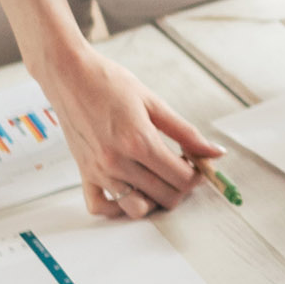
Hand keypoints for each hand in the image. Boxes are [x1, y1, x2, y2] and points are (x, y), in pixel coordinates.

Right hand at [39, 44, 223, 217]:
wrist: (69, 75)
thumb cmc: (109, 82)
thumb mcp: (154, 102)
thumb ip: (186, 132)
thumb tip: (215, 152)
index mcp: (139, 141)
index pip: (182, 178)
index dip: (198, 174)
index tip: (198, 164)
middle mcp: (117, 162)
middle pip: (165, 196)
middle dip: (181, 187)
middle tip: (181, 168)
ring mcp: (99, 171)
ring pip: (137, 208)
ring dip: (154, 199)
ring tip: (158, 179)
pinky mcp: (84, 173)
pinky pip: (101, 208)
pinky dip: (118, 208)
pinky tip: (131, 190)